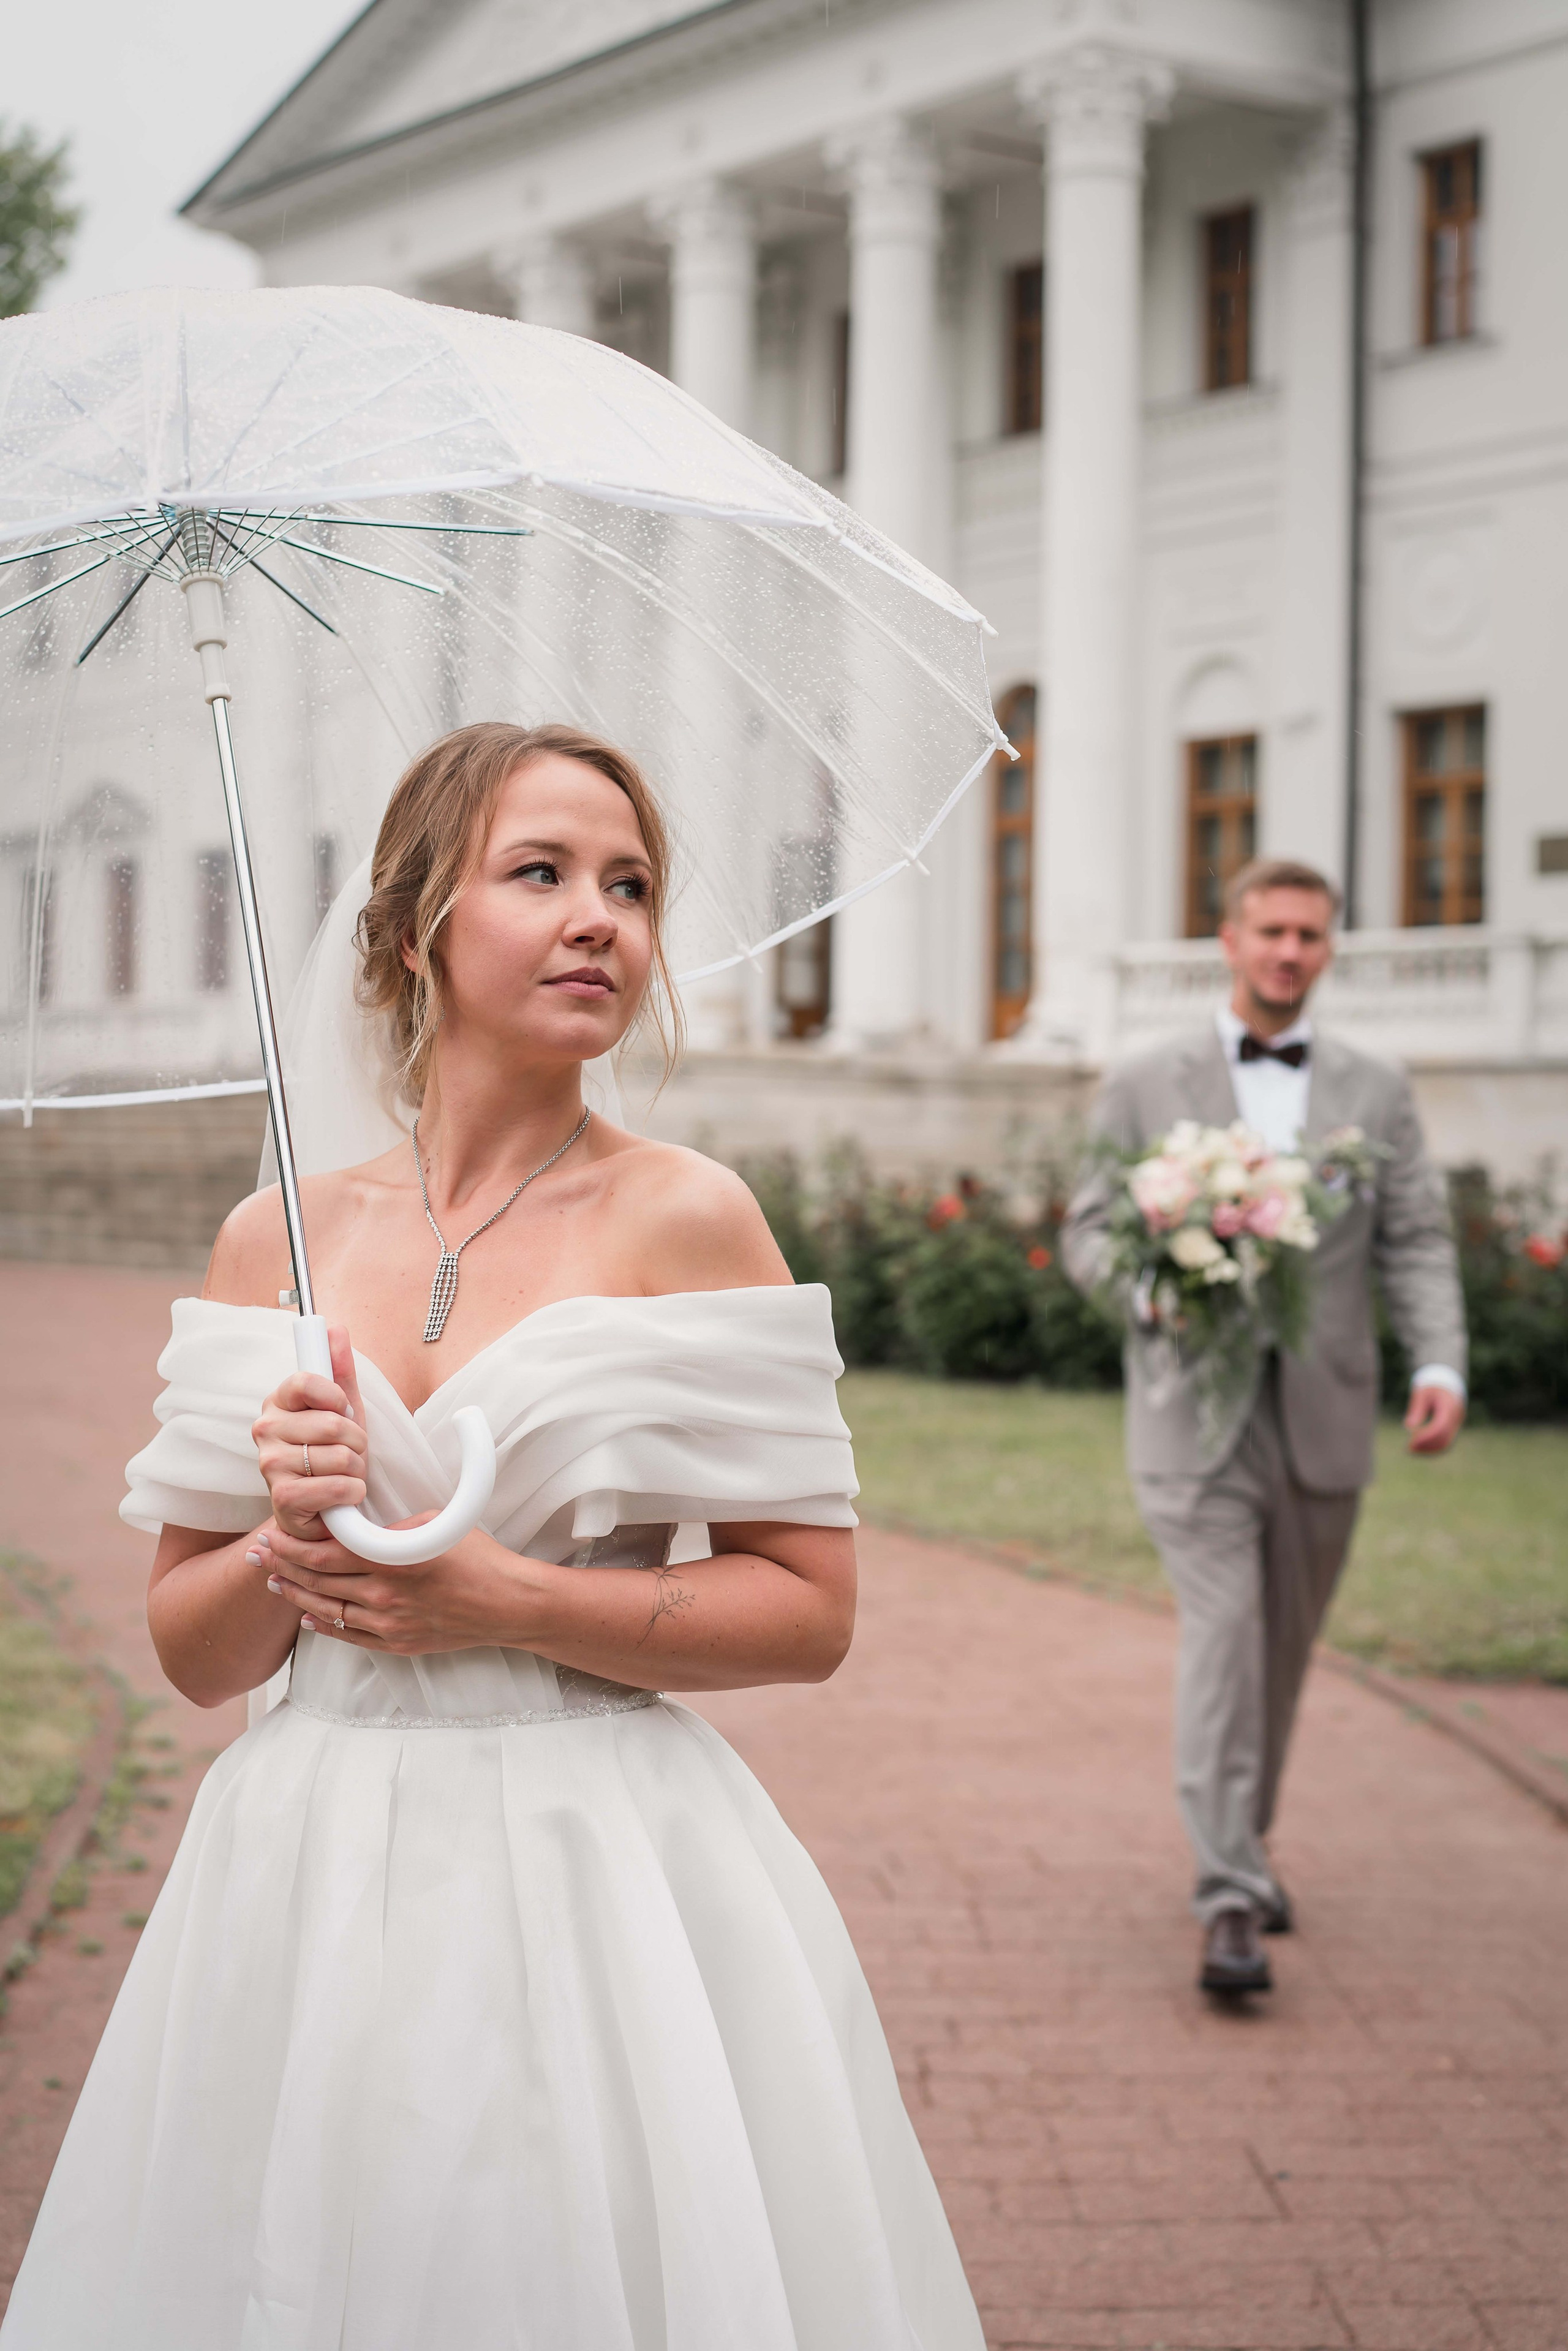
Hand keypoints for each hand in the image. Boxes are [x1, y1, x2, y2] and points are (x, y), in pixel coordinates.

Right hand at [251, 1325, 367, 1538]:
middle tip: (351, 1453)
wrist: (324, 1509)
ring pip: (339, 1456)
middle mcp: (265, 1430)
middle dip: (357, 1442)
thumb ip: (339, 1370)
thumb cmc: (331, 1456)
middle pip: (332, 1423)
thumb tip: (336, 1329)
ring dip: (357, 1470)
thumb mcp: (342, 1410)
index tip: (343, 1409)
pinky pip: (335, 1486)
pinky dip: (352, 1492)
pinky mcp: (281, 1498)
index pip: (305, 1381)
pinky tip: (344, 1497)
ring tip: (345, 1476)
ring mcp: (269, 1465)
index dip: (335, 1396)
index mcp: (277, 1403)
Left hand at [251, 1519, 537, 1655]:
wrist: (508, 1603)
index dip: (291, 1545)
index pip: (324, 1553)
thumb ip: (390, 1528)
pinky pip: (349, 1635)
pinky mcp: (397, 1644)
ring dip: (294, 1594)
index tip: (270, 1533)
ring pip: (327, 1609)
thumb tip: (355, 1529)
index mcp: (392, 1558)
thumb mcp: (434, 1524)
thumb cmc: (477, 1556)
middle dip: (282, 1565)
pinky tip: (304, 1614)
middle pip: (317, 1580)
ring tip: (272, 1581)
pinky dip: (322, 1624)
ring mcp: (389, 1624)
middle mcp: (384, 1594)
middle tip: (257, 1554)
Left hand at [1405, 1383, 1465, 1454]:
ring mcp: (1457, 1423)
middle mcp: (1456, 1417)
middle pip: (1444, 1437)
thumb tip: (1408, 1426)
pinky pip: (1446, 1442)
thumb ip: (1416, 1409)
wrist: (1448, 1384)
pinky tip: (1419, 1449)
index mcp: (1449, 1406)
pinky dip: (1434, 1448)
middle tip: (1408, 1449)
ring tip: (1411, 1450)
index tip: (1411, 1441)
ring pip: (1447, 1443)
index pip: (1440, 1426)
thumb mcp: (1421, 1394)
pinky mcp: (1454, 1428)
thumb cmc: (1432, 1387)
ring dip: (1430, 1450)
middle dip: (1427, 1445)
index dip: (1426, 1436)